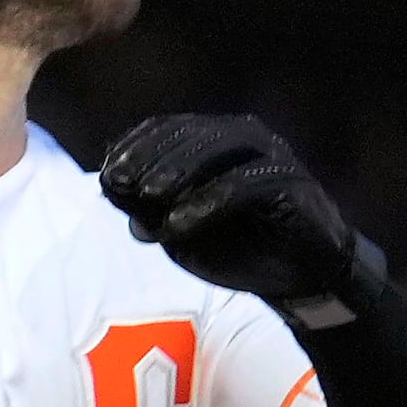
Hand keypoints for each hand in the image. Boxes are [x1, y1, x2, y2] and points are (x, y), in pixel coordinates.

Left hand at [99, 113, 385, 322]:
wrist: (300, 277)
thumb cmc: (240, 250)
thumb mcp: (181, 234)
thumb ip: (148, 209)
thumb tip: (109, 187)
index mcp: (214, 141)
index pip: (168, 129)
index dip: (134, 147)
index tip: (106, 177)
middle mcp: (242, 137)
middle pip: (188, 133)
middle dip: (148, 157)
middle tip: (118, 183)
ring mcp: (269, 152)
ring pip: (216, 148)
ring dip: (175, 171)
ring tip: (145, 198)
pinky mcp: (289, 178)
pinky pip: (243, 184)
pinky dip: (206, 203)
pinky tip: (177, 226)